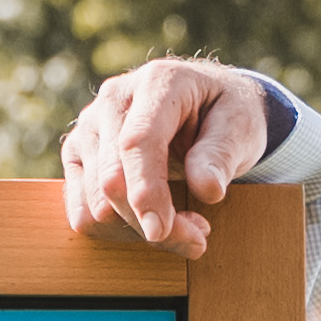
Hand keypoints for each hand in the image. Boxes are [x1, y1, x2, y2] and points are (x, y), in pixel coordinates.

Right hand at [58, 58, 286, 256]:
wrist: (206, 105)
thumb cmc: (225, 115)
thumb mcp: (241, 127)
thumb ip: (222, 154)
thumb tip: (206, 190)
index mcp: (157, 83)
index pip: (137, 142)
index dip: (146, 191)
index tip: (160, 231)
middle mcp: (113, 100)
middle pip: (112, 179)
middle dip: (149, 220)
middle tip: (198, 237)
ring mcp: (89, 128)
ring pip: (94, 203)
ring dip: (136, 230)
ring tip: (183, 226)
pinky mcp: (79, 155)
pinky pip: (82, 212)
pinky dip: (115, 231)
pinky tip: (150, 222)